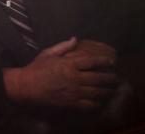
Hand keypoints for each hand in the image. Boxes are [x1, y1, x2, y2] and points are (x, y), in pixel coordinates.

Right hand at [3, 36, 118, 108]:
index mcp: (69, 64)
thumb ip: (63, 46)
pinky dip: (97, 103)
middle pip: (99, 78)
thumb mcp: (48, 53)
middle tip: (116, 78)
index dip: (104, 62)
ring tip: (112, 89)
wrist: (28, 86)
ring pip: (97, 92)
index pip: (92, 62)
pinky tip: (100, 100)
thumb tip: (75, 39)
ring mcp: (74, 92)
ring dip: (107, 90)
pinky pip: (90, 104)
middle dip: (110, 78)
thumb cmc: (37, 68)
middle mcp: (75, 78)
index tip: (111, 62)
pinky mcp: (72, 103)